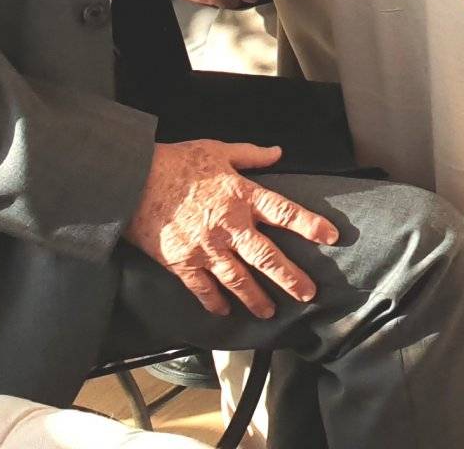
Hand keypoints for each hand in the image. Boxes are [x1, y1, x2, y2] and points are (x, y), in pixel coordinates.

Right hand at [122, 140, 338, 318]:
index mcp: (242, 196)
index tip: (331, 237)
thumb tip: (277, 152)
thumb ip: (250, 155)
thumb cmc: (175, 162)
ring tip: (270, 312)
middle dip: (290, 278)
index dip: (309, 224)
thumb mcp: (217, 150)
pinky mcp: (181, 262)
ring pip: (238, 279)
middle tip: (308, 294)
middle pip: (267, 256)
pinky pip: (202, 288)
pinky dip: (214, 302)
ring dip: (256, 298)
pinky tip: (225, 312)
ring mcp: (205, 248)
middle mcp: (229, 226)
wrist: (131, 180)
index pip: (284, 212)